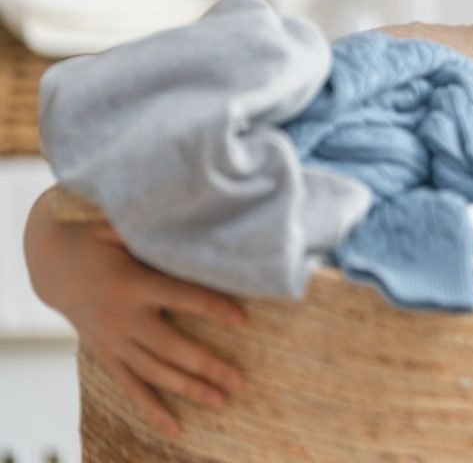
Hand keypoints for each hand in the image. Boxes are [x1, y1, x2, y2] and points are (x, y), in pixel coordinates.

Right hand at [26, 203, 246, 436]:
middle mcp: (122, 318)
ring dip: (188, 388)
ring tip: (222, 401)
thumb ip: (157, 230)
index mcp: (132, 283)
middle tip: (239, 380)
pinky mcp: (105, 355)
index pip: (181, 297)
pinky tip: (177, 427)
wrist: (53, 264)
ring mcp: (112, 341)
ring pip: (154, 372)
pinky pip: (131, 386)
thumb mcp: (123, 226)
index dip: (213, 307)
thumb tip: (200, 219)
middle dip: (206, 364)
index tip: (245, 319)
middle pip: (170, 346)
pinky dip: (152, 408)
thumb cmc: (101, 237)